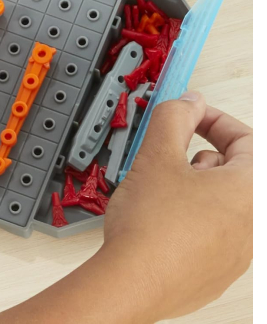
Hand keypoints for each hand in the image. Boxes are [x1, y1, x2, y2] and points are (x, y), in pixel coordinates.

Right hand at [0, 94, 251, 323]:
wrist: (132, 282)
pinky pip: (210, 230)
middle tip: (167, 153)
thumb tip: (187, 103)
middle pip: (234, 171)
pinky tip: (158, 217)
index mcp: (249, 192)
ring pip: (220, 201)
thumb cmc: (150, 228)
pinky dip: (188, 215)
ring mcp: (238, 252)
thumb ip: (174, 117)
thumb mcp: (157, 154)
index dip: (214, 119)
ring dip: (191, 185)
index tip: (190, 115)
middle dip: (198, 154)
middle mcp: (252, 224)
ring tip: (157, 189)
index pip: (248, 139)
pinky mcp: (216, 270)